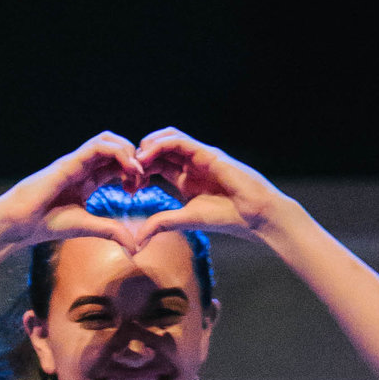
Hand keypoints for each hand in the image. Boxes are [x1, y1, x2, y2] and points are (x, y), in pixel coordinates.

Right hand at [0, 132, 144, 249]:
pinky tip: (127, 169)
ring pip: (108, 140)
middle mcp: (83, 166)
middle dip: (134, 159)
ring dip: (128, 151)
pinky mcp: (71, 160)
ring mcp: (77, 161)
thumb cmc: (45, 223)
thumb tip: (134, 246)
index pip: (115, 165)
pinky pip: (99, 146)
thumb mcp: (86, 227)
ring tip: (137, 172)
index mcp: (87, 179)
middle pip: (115, 148)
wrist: (20, 222)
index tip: (140, 190)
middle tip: (142, 180)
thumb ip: (110, 231)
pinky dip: (118, 152)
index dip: (132, 172)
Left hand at [133, 126, 280, 242]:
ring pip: (167, 138)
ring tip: (133, 159)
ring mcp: (198, 155)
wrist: (254, 213)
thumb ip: (161, 223)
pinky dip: (160, 144)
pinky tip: (146, 156)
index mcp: (185, 179)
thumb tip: (137, 241)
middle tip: (124, 171)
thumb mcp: (186, 220)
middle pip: (159, 149)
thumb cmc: (226, 217)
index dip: (139, 171)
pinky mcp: (206, 151)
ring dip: (147, 146)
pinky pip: (178, 140)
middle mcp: (191, 164)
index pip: (157, 165)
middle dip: (139, 157)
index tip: (126, 186)